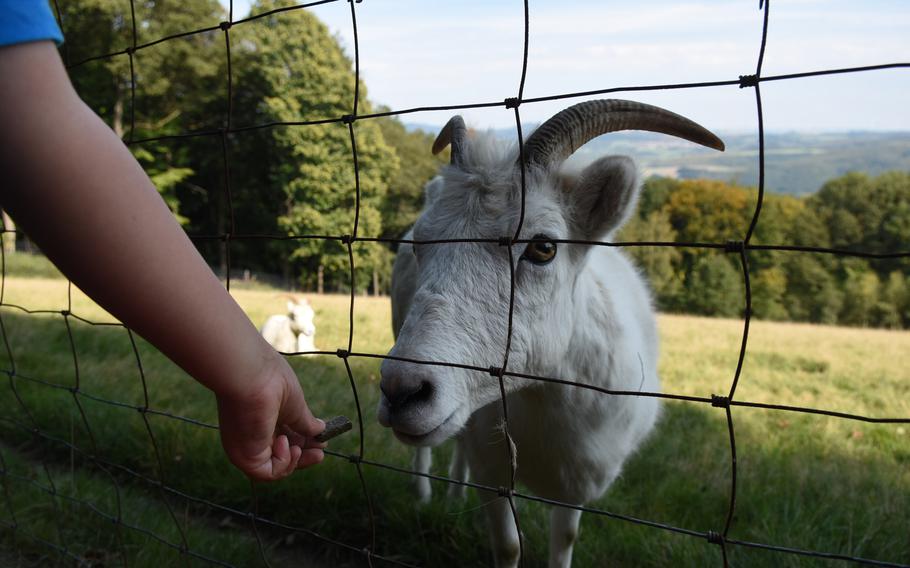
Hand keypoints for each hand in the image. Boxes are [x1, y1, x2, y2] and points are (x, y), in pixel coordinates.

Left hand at [215, 355, 325, 480]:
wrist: (251, 375)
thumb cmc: (272, 381)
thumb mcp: (295, 406)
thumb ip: (306, 422)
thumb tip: (321, 430)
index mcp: (263, 419)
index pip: (285, 439)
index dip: (304, 443)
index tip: (321, 443)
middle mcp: (253, 435)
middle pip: (280, 456)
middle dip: (302, 457)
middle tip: (320, 454)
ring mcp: (247, 447)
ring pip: (274, 468)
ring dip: (293, 461)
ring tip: (299, 447)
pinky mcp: (245, 456)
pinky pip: (268, 472)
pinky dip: (283, 462)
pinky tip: (285, 442)